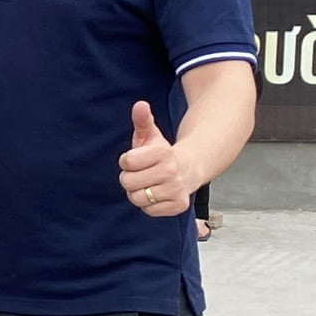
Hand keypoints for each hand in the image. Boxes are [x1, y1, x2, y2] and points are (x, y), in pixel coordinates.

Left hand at [117, 99, 193, 216]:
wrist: (189, 168)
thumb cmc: (162, 153)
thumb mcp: (151, 135)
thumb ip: (142, 120)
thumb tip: (140, 104)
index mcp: (163, 153)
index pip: (126, 162)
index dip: (127, 161)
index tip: (137, 159)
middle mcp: (172, 172)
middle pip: (128, 182)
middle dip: (130, 177)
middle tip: (142, 173)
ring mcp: (177, 190)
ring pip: (136, 198)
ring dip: (137, 192)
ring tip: (148, 183)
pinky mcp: (179, 206)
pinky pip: (148, 210)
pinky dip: (148, 205)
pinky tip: (157, 194)